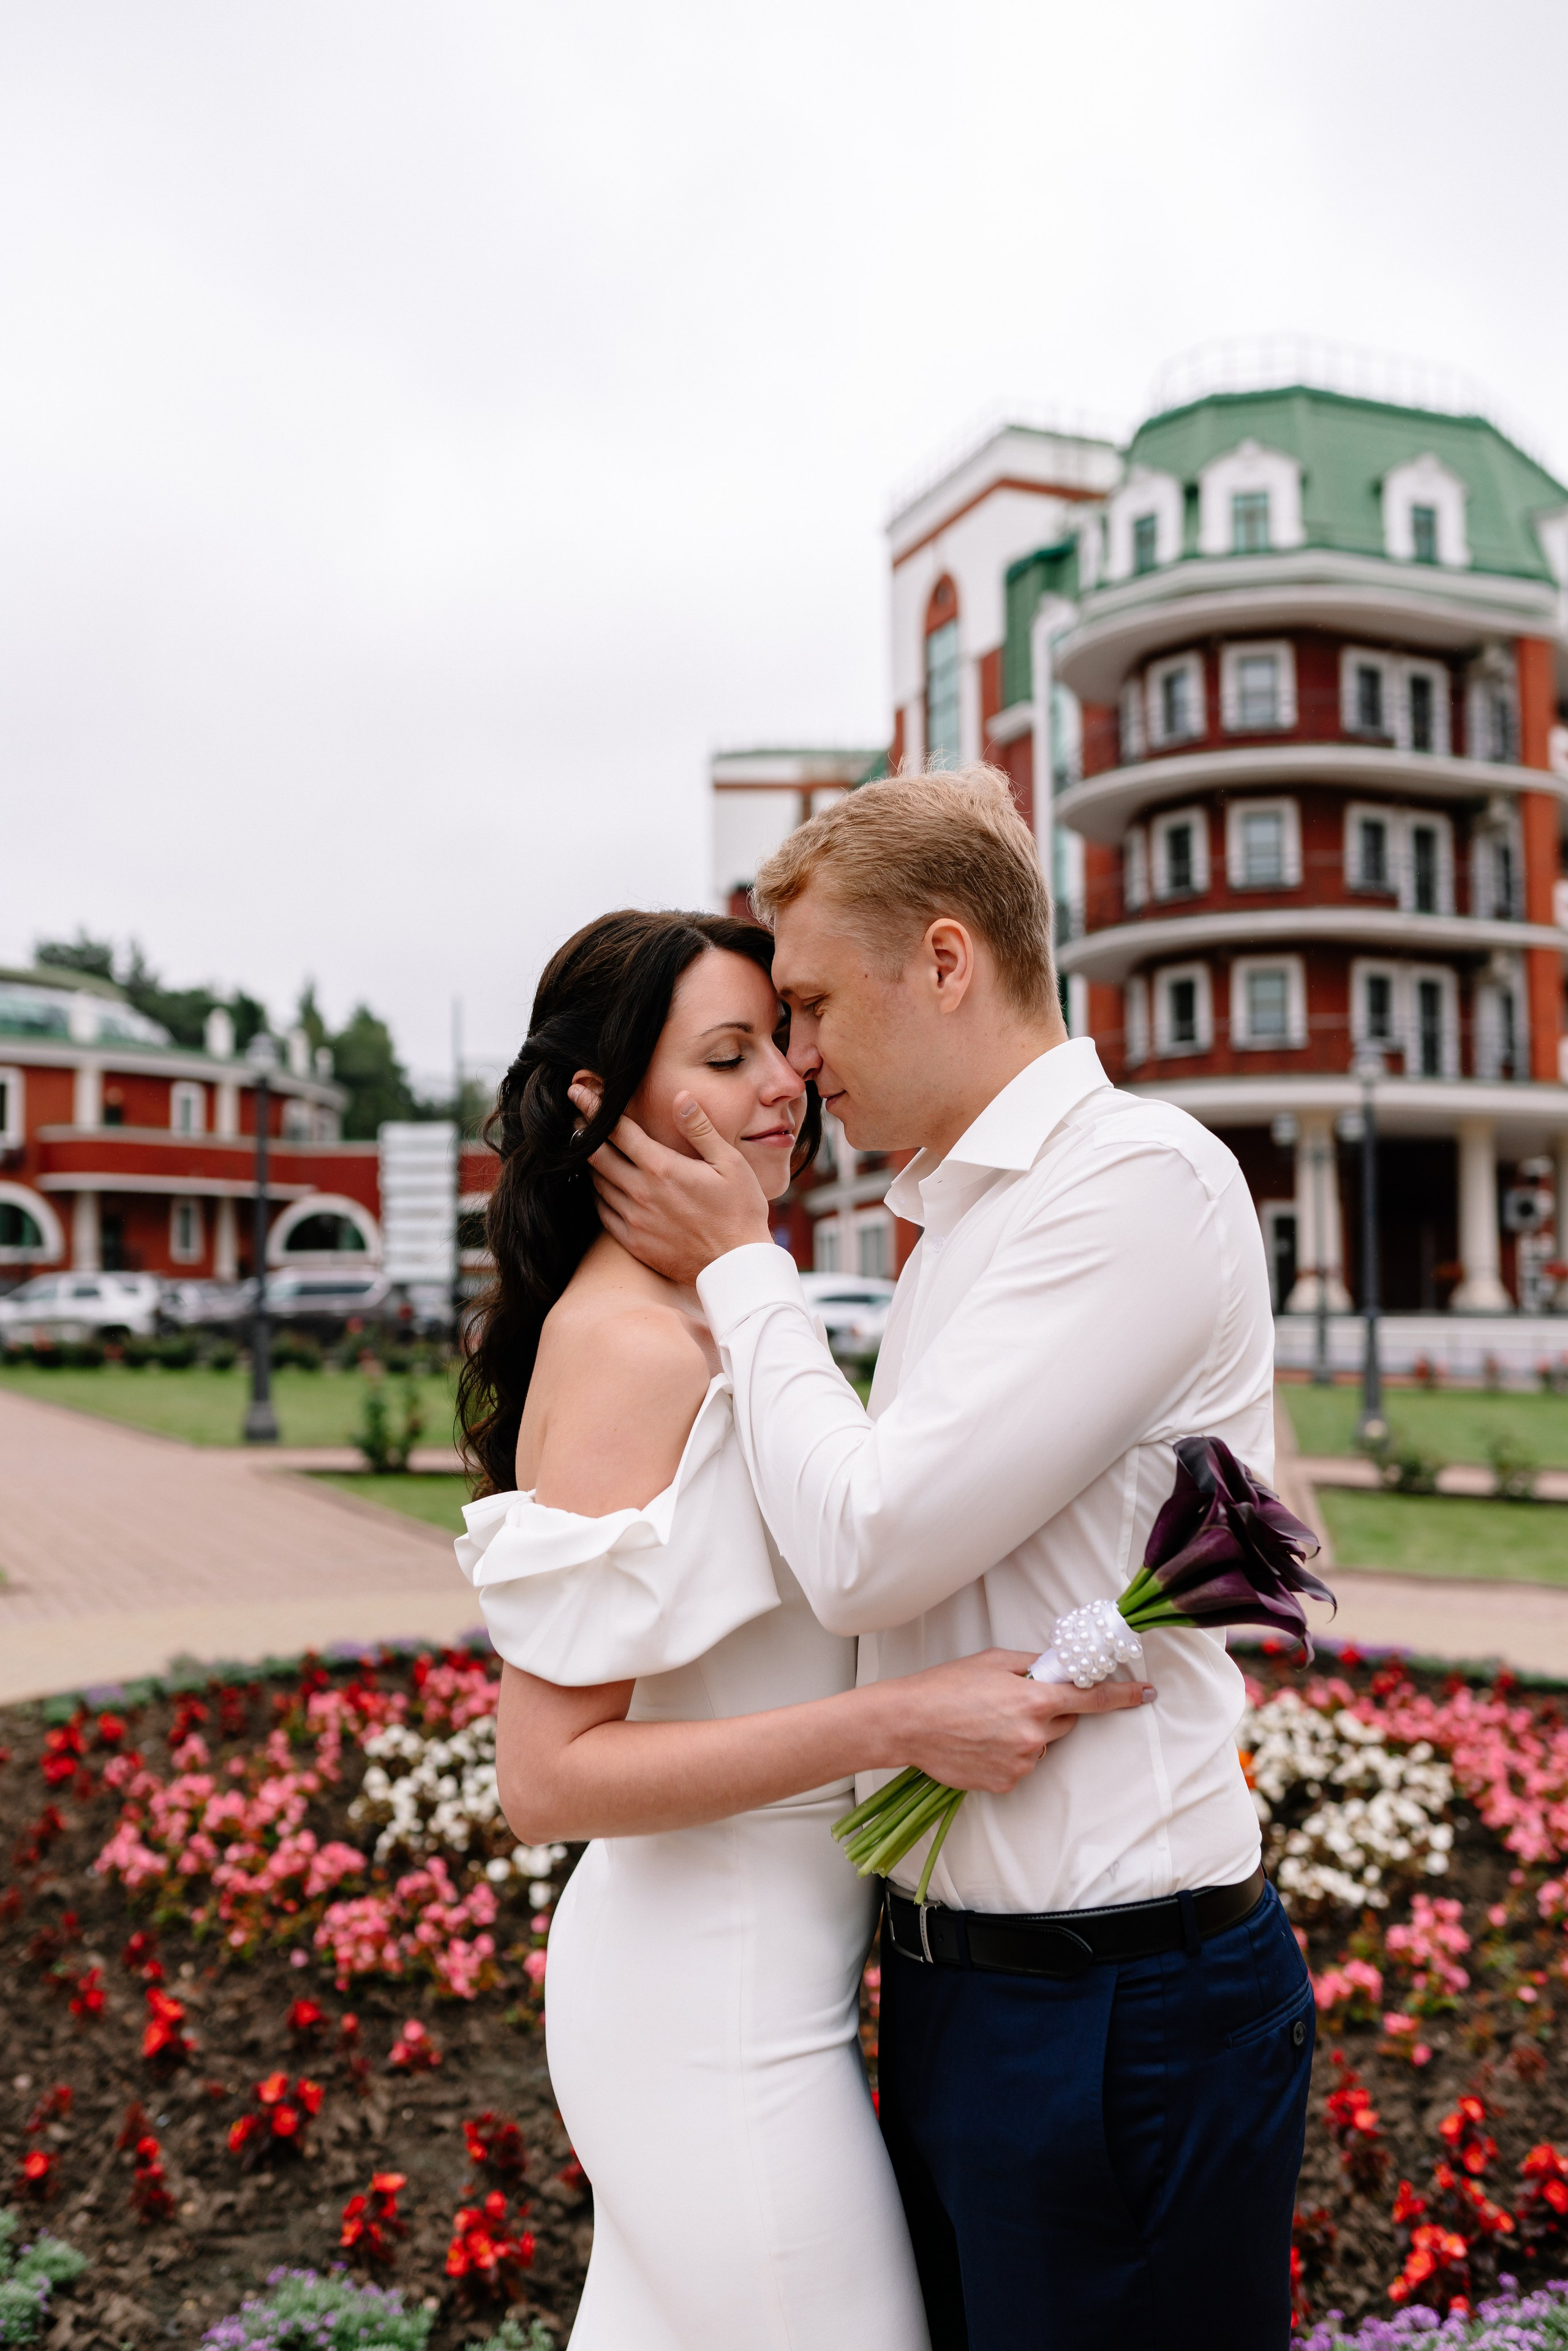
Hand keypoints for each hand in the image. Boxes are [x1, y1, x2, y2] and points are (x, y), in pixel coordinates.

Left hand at [573, 1088, 771, 1282]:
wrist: (735, 1266)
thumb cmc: (739, 1211)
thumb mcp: (730, 1163)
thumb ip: (700, 1129)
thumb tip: (680, 1096)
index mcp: (662, 1168)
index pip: (617, 1130)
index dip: (594, 1107)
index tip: (578, 1091)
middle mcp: (641, 1192)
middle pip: (597, 1154)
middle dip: (583, 1131)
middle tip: (576, 1118)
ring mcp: (634, 1219)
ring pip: (598, 1183)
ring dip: (591, 1162)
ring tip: (589, 1148)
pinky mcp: (633, 1241)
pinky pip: (603, 1211)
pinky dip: (599, 1194)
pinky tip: (604, 1185)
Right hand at [886, 1648, 1155, 1794]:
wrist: (908, 1723)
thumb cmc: (945, 1687)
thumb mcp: (993, 1661)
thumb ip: (1032, 1665)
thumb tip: (1057, 1669)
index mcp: (1035, 1700)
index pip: (1092, 1699)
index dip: (1122, 1695)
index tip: (1144, 1693)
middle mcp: (1034, 1735)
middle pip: (1064, 1723)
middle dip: (1049, 1711)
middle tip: (1013, 1701)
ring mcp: (1020, 1763)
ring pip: (1041, 1746)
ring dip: (1026, 1734)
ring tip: (986, 1723)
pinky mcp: (1005, 1782)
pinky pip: (1020, 1765)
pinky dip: (1008, 1754)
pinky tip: (980, 1742)